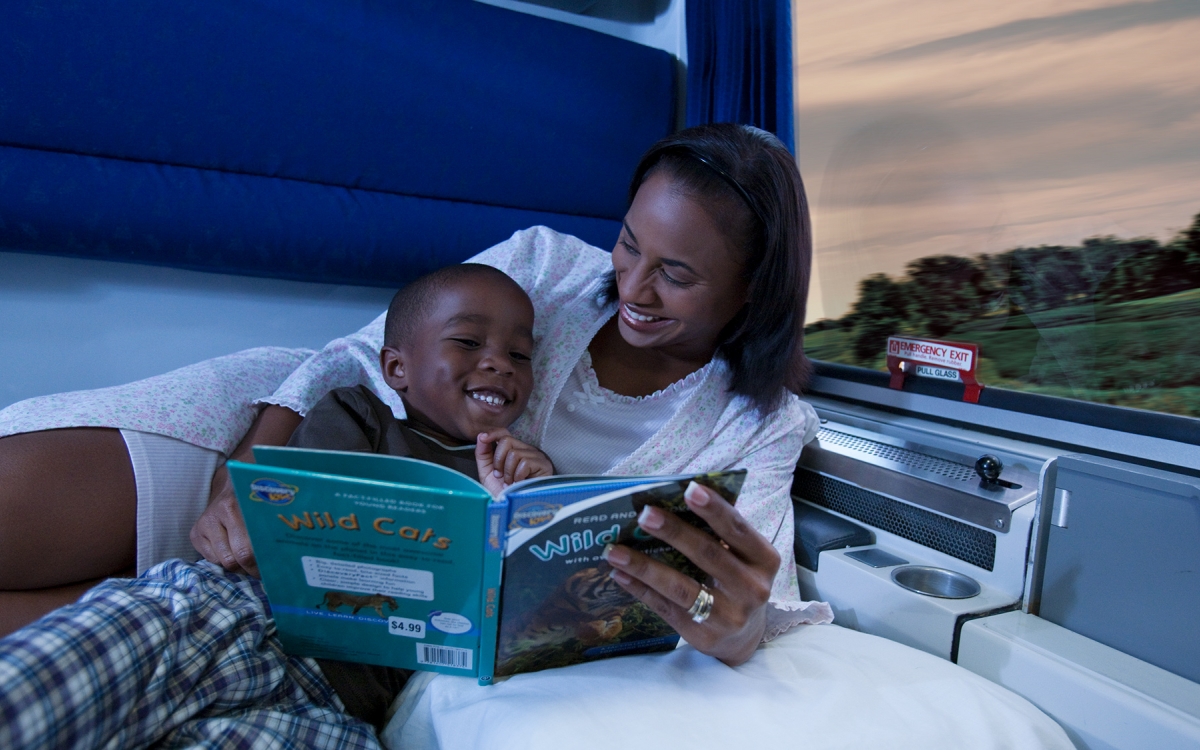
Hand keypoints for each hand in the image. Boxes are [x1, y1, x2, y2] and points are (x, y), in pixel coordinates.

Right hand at [190, 405, 302, 576]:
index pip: (250, 549)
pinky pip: (211, 559)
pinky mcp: (195, 532)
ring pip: (224, 562)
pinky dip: (224, 560)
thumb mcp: (280, 495)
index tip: (279, 571)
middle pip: (237, 560)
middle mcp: (220, 512)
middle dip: (254, 570)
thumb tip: (325, 518)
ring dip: (239, 566)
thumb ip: (292, 507)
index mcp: (240, 503)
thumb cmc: (266, 491)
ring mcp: (205, 522)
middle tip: (268, 572)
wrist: (236, 477)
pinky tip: (235, 552)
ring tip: (253, 562)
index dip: (265, 565)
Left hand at [475, 429, 553, 495]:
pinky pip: (524, 462)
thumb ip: (483, 455)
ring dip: (508, 472)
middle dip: (498, 460)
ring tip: (511, 483)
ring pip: (514, 453)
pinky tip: (520, 483)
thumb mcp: (488, 473)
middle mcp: (527, 450)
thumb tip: (481, 436)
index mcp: (515, 450)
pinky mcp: (544, 464)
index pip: (505, 433)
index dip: (493, 433)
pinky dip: (517, 476)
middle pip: (507, 440)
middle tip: (500, 476)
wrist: (515, 510)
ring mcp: (537, 456)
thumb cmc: (504, 494)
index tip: (483, 438)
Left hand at [602, 481, 778, 665]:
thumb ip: (718, 534)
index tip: (689, 489)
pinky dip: (640, 589)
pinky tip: (620, 575)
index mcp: (764, 559)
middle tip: (643, 515)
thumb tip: (669, 505)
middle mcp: (752, 588)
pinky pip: (666, 608)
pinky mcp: (704, 636)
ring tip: (615, 551)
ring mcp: (729, 616)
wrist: (744, 636)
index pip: (738, 529)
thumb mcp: (742, 557)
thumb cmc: (736, 580)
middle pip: (707, 555)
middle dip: (673, 532)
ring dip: (644, 566)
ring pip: (681, 587)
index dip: (714, 509)